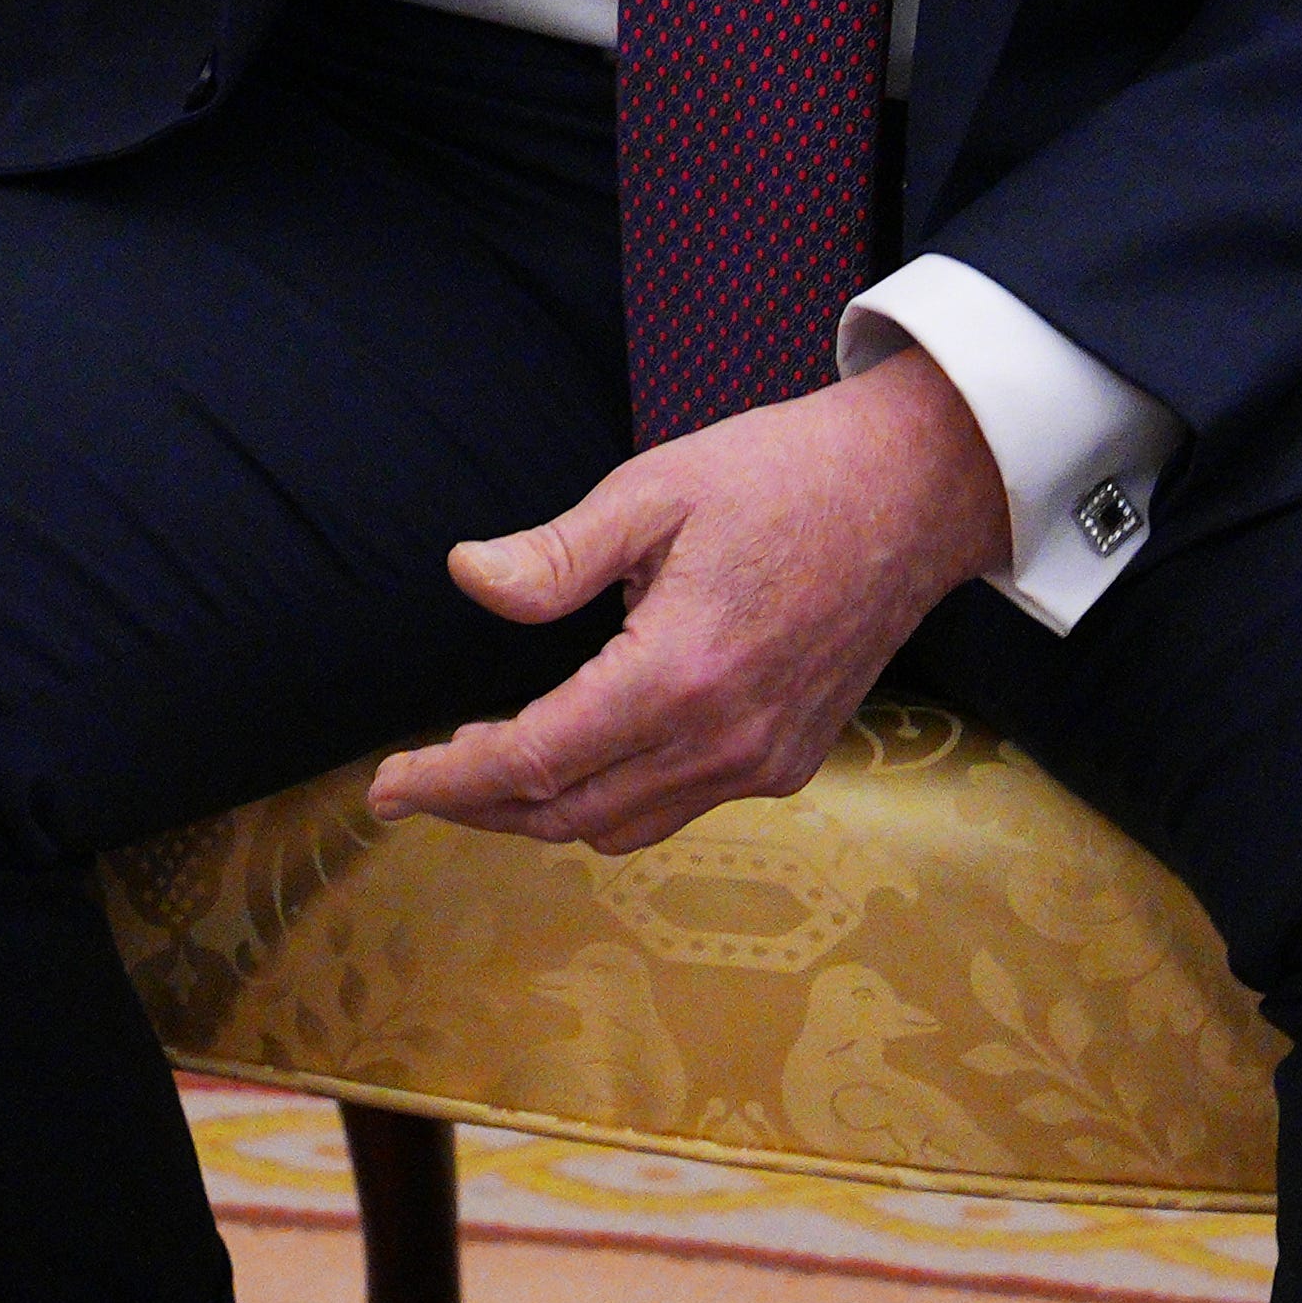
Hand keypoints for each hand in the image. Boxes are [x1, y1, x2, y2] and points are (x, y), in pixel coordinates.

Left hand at [363, 351, 1013, 852]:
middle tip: (416, 781)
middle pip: (570, 815)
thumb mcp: (654, 491)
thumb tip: (467, 578)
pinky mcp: (791, 762)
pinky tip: (580, 750)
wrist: (915, 492)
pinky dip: (611, 798)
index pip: (535, 761)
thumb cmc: (783, 475)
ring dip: (544, 811)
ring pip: (624, 827)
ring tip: (483, 765)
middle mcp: (726, 741)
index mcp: (682, 674)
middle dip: (480, 807)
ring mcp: (766, 762)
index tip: (386, 785)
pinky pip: (678, 808)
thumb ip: (556, 555)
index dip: (449, 779)